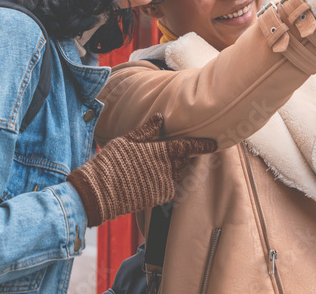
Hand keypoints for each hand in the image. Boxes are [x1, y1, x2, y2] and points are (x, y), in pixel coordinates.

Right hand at [66, 113, 215, 226]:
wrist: (101, 193)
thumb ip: (146, 130)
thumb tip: (160, 118)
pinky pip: (170, 186)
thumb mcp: (127, 141)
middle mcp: (166, 169)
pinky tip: (155, 176)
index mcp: (160, 152)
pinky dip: (168, 180)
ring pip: (178, 173)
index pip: (187, 146)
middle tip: (179, 149)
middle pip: (184, 160)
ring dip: (176, 167)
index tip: (214, 143)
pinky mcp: (158, 198)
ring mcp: (163, 185)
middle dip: (185, 154)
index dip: (202, 144)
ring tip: (164, 162)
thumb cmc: (111, 163)